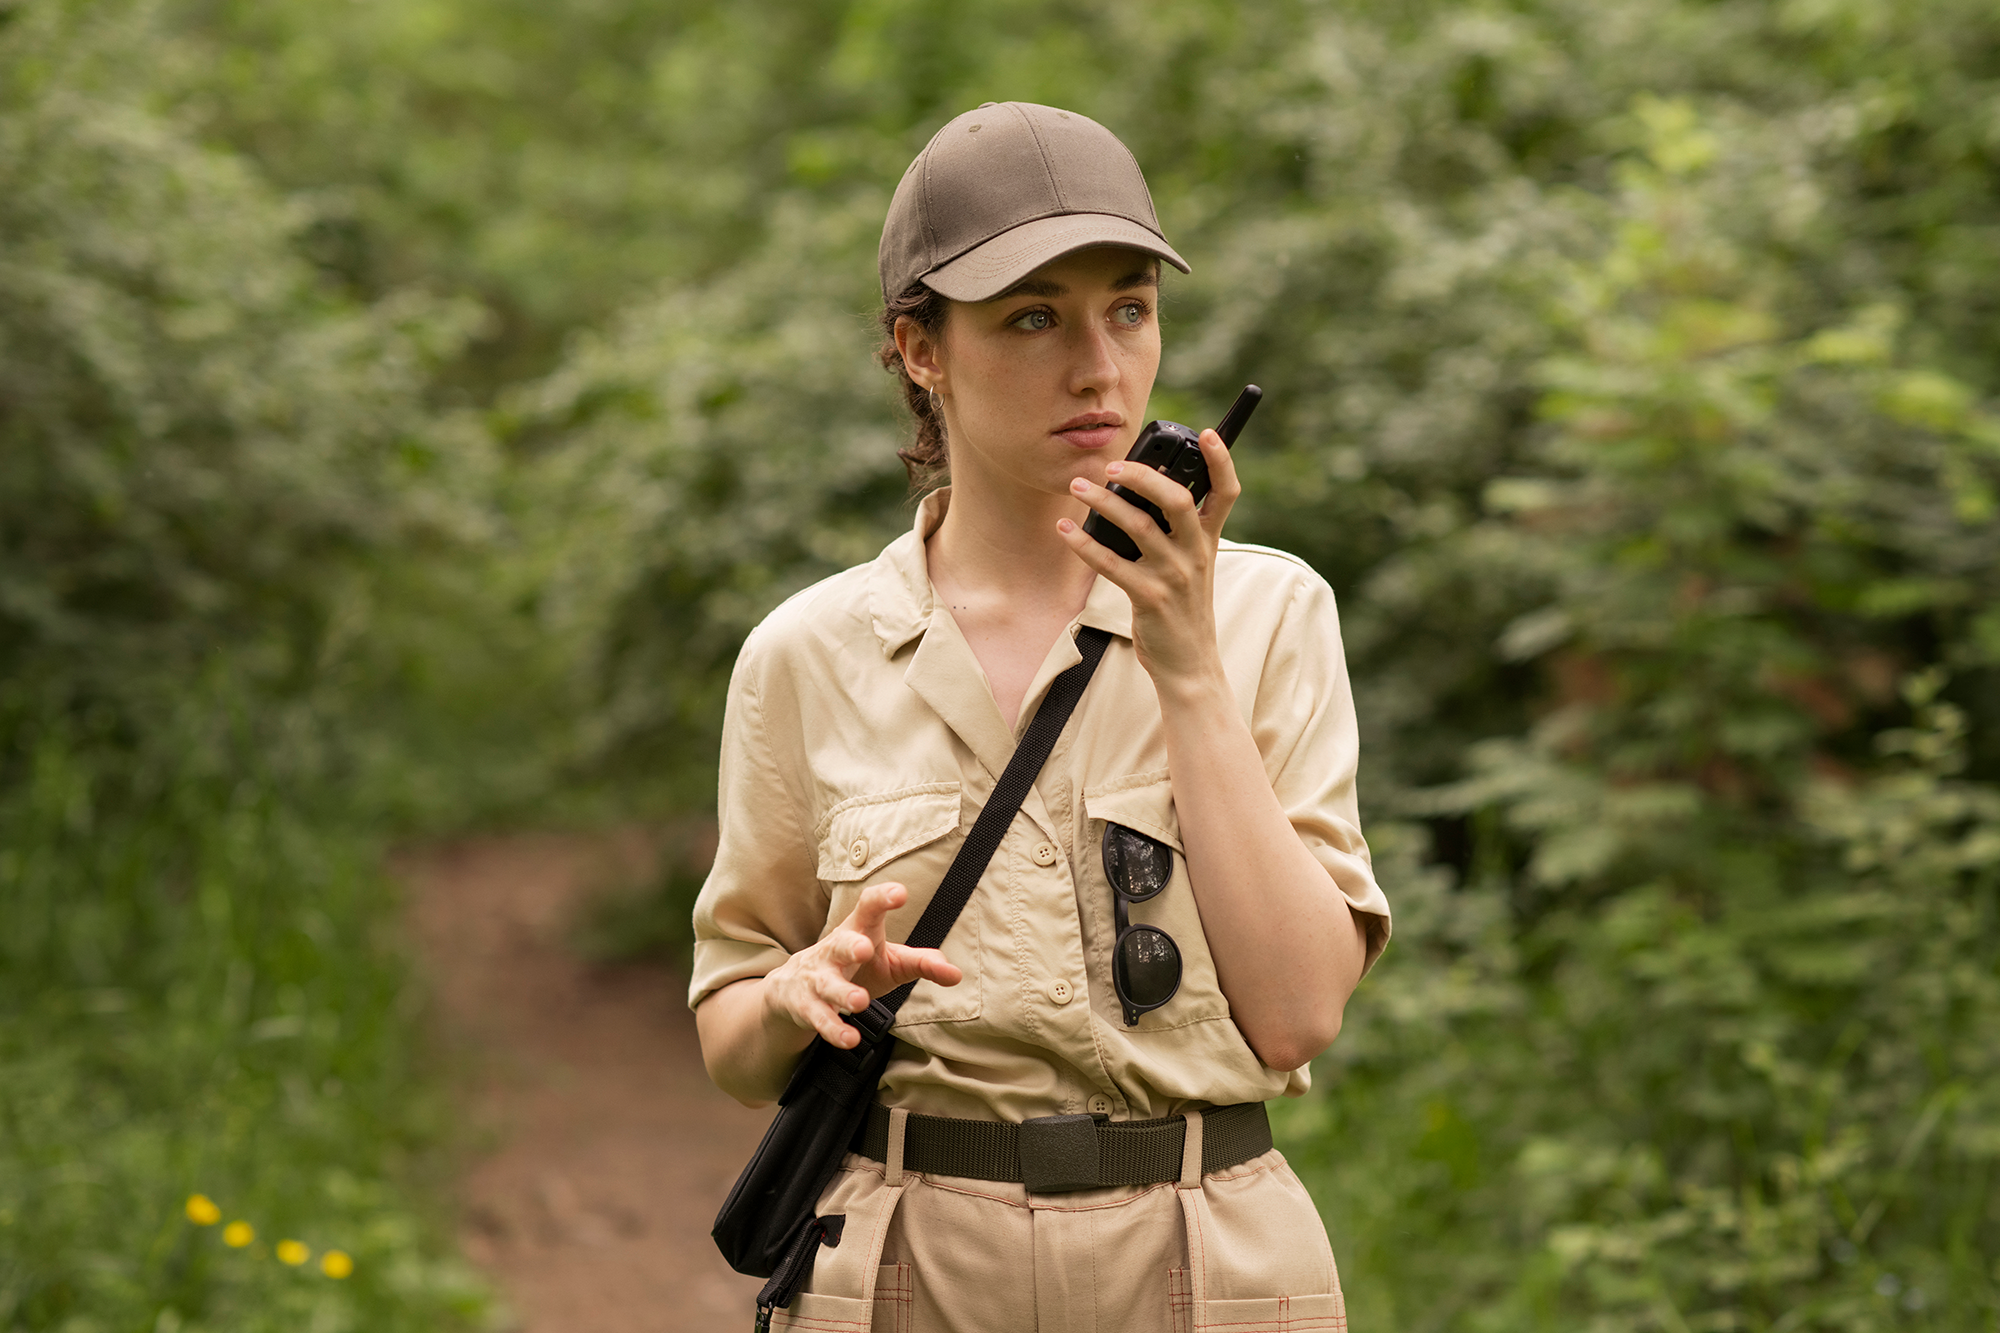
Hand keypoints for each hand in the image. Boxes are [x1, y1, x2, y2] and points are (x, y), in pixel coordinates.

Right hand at [760, 882, 962, 1048]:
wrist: (795, 989)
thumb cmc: (857, 967)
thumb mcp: (891, 961)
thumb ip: (922, 963)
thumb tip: (956, 974)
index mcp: (858, 931)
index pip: (867, 908)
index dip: (882, 899)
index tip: (899, 893)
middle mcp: (835, 950)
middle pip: (840, 944)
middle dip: (850, 946)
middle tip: (864, 949)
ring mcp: (818, 978)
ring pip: (828, 985)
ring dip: (843, 994)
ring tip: (861, 1002)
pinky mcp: (806, 1005)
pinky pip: (820, 1018)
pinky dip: (834, 1029)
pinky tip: (849, 1039)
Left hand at [1057, 427, 1240, 686]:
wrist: (1190, 663)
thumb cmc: (1183, 607)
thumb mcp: (1193, 565)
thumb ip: (1178, 531)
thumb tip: (1138, 492)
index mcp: (1209, 540)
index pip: (1226, 493)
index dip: (1222, 461)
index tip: (1208, 433)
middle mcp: (1196, 553)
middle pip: (1176, 500)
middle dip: (1142, 476)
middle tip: (1111, 466)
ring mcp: (1174, 576)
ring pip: (1138, 527)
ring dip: (1103, 503)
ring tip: (1077, 487)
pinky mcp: (1149, 598)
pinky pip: (1111, 564)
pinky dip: (1084, 544)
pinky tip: (1065, 530)